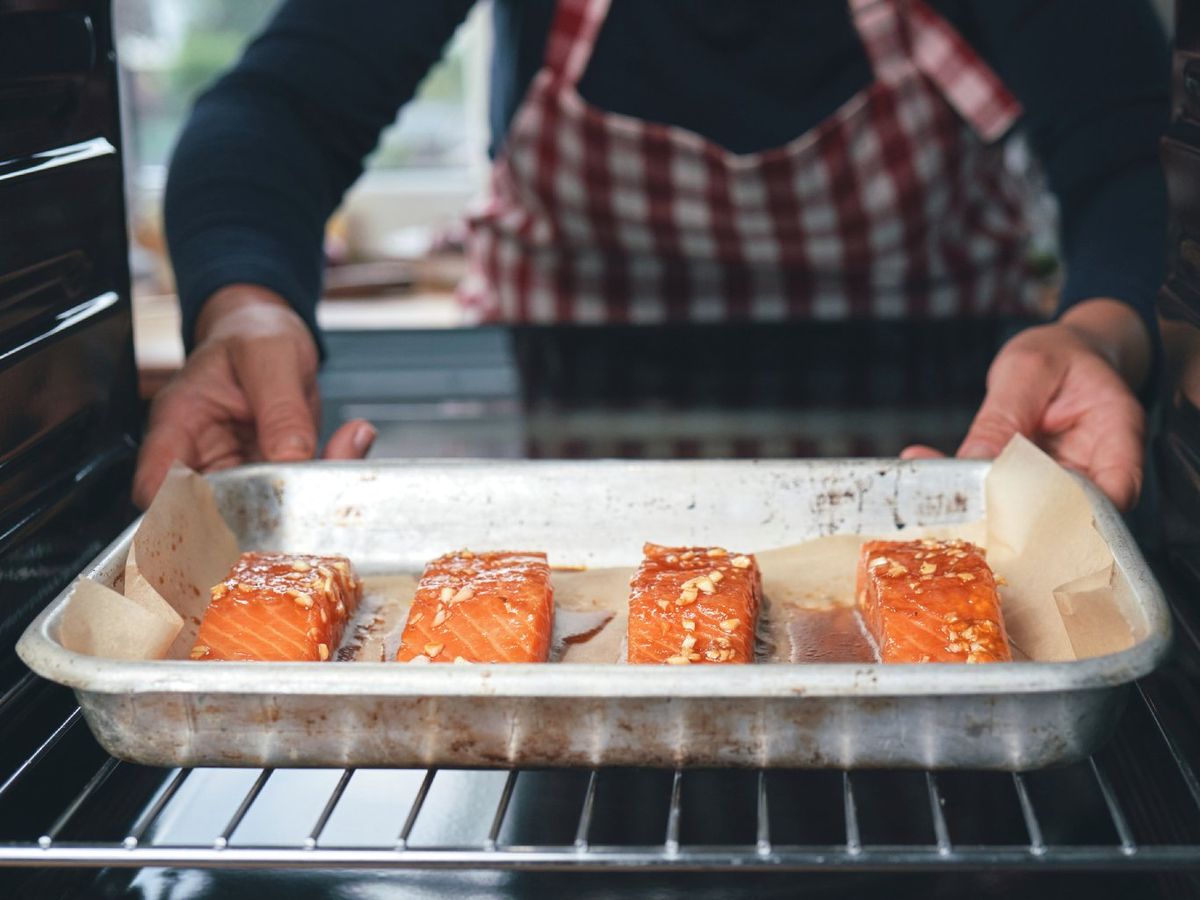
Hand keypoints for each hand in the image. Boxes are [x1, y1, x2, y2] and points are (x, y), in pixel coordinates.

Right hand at [132, 284, 375, 507]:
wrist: (274, 333)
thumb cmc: (253, 333)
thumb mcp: (270, 355)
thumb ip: (280, 406)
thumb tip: (291, 454)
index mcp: (180, 422)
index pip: (158, 483)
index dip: (178, 514)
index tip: (218, 524)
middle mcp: (202, 455)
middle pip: (208, 510)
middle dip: (250, 518)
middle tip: (293, 504)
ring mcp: (237, 469)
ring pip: (256, 510)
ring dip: (295, 503)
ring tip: (331, 465)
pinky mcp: (270, 475)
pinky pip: (292, 493)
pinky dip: (321, 482)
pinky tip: (344, 451)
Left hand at [902, 299, 1149, 510]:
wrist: (1059, 356)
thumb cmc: (1056, 355)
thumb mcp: (1028, 369)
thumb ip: (1004, 416)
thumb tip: (976, 460)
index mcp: (1117, 433)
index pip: (1116, 489)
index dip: (1080, 514)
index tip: (1027, 516)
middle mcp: (1095, 468)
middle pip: (1068, 510)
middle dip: (1018, 519)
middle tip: (964, 512)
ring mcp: (1062, 481)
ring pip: (1030, 510)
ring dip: (985, 508)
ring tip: (937, 498)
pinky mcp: (1031, 485)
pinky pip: (1002, 494)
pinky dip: (968, 490)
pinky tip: (926, 473)